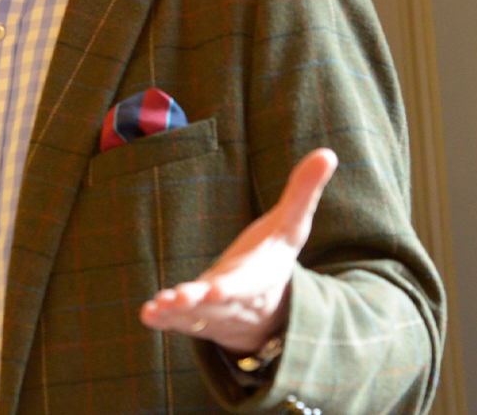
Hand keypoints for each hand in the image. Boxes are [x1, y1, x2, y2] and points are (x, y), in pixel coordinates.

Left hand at [139, 148, 337, 353]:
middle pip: (217, 305)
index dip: (232, 289)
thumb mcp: (291, 225)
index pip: (247, 285)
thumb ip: (304, 192)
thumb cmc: (273, 257)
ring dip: (176, 313)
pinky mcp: (196, 320)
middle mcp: (236, 301)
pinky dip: (164, 321)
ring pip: (195, 318)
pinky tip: (148, 314)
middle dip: (198, 303)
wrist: (268, 307)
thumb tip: (328, 152)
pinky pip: (179, 324)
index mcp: (260, 279)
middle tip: (178, 299)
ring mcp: (215, 314)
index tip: (216, 290)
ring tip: (156, 308)